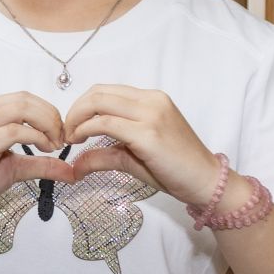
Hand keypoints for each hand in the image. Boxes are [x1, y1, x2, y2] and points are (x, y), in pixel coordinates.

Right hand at [0, 93, 74, 222]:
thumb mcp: (11, 170)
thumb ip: (39, 166)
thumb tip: (71, 171)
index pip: (21, 98)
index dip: (47, 111)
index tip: (59, 133)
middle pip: (23, 99)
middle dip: (51, 116)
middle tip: (62, 138)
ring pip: (19, 110)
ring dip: (46, 124)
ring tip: (55, 144)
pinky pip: (11, 132)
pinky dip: (35, 137)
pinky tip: (45, 150)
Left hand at [63, 86, 224, 206]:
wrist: (207, 181)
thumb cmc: (175, 168)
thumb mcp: (134, 156)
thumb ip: (104, 154)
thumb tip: (75, 165)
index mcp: (150, 99)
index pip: (105, 91)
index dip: (81, 106)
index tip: (71, 126)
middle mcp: (151, 101)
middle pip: (97, 93)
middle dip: (74, 111)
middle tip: (66, 132)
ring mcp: (151, 115)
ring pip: (98, 103)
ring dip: (76, 119)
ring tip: (70, 138)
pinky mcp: (148, 134)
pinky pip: (106, 123)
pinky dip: (85, 130)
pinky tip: (80, 143)